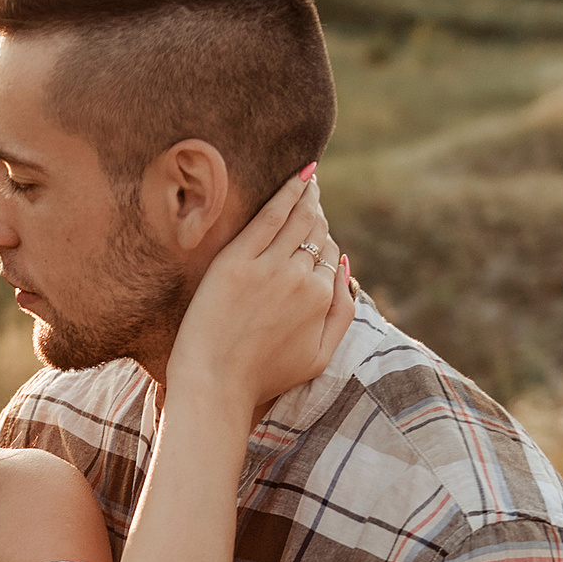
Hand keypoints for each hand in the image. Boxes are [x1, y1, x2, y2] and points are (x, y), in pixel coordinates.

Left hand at [168, 166, 355, 423]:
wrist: (215, 383)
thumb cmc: (264, 376)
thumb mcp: (320, 356)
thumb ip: (343, 312)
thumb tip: (346, 266)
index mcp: (321, 298)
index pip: (330, 254)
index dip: (323, 240)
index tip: (316, 229)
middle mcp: (301, 277)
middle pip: (317, 231)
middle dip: (317, 211)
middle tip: (313, 194)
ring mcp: (269, 267)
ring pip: (298, 218)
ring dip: (307, 195)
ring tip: (307, 181)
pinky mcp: (237, 261)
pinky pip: (270, 215)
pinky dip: (287, 192)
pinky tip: (297, 177)